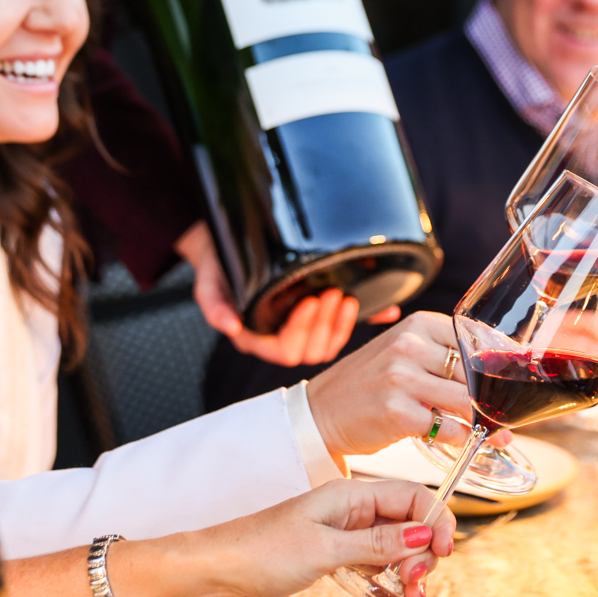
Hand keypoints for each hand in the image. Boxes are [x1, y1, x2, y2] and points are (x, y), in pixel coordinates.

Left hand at [135, 479, 454, 596]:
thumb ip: (377, 542)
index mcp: (349, 494)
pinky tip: (392, 594)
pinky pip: (374, 561)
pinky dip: (388, 577)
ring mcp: (341, 533)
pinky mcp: (331, 555)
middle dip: (423, 551)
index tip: (444, 552)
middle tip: (418, 583)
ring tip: (410, 595)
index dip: (435, 521)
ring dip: (409, 568)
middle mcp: (349, 510)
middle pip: (407, 521)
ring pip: (394, 544)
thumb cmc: (258, 551)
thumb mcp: (325, 548)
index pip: (411, 497)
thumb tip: (422, 533)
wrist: (214, 572)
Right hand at [176, 222, 399, 365]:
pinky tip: (387, 310)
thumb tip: (228, 327)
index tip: (309, 300)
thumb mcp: (210, 282)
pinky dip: (371, 319)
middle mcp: (284, 337)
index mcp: (259, 338)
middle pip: (313, 349)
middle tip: (332, 294)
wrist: (228, 246)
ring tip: (346, 296)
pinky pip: (350, 325)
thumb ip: (214, 304)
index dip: (301, 330)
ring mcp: (306, 327)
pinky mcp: (326, 314)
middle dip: (325, 324)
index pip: (286, 350)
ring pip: (332, 342)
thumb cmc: (220, 267)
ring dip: (342, 323)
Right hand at [303, 311, 511, 459]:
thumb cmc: (369, 386)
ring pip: (464, 400)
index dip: (499, 363)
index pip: (475, 339)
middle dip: (495, 397)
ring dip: (485, 421)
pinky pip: (445, 428)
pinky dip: (461, 437)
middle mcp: (409, 346)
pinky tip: (466, 441)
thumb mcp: (403, 355)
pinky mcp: (397, 412)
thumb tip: (496, 374)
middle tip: (509, 414)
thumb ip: (442, 357)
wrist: (321, 412)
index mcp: (417, 325)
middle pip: (474, 372)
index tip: (515, 379)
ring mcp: (401, 378)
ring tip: (497, 433)